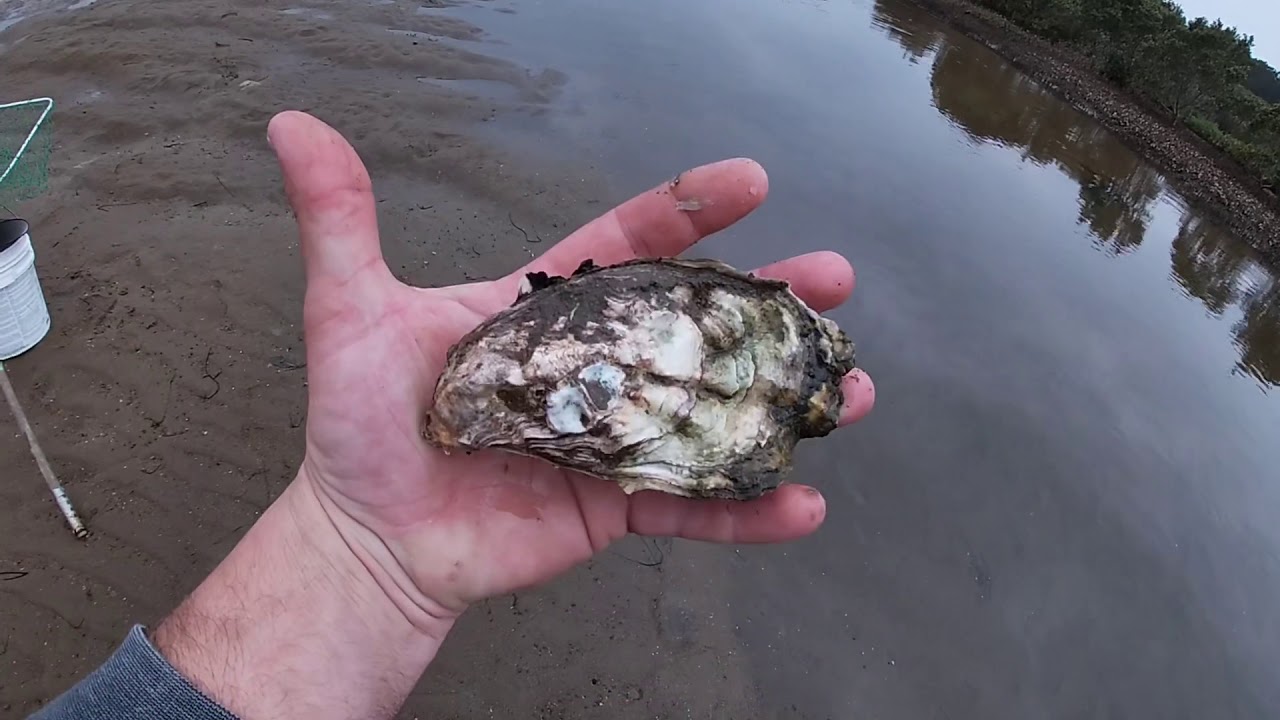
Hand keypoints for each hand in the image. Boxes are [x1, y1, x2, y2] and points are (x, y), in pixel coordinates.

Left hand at [273, 110, 875, 627]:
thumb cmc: (361, 425)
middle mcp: (595, 367)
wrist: (369, 536)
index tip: (750, 180)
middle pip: (695, 324)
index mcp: (549, 311)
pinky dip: (746, 513)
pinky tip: (802, 504)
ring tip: (846, 391)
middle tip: (833, 278)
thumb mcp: (350, 314)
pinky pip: (691, 507)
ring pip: (712, 412)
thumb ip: (340, 222)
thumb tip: (292, 124)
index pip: (629, 245)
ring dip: (783, 400)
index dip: (687, 212)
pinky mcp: (617, 504)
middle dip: (768, 300)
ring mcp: (614, 437)